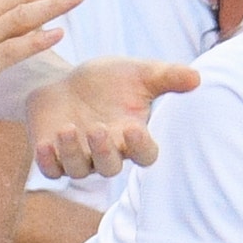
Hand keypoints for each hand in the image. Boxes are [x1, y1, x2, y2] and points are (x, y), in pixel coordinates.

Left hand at [29, 56, 195, 179]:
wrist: (64, 80)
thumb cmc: (107, 80)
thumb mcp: (137, 72)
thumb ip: (166, 76)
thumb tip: (197, 76)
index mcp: (131, 137)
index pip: (145, 154)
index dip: (141, 147)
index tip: (134, 127)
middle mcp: (107, 153)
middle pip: (111, 167)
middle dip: (104, 152)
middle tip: (98, 128)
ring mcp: (79, 157)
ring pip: (79, 170)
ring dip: (73, 152)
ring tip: (68, 128)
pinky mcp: (52, 156)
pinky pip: (51, 170)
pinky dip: (47, 161)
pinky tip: (45, 144)